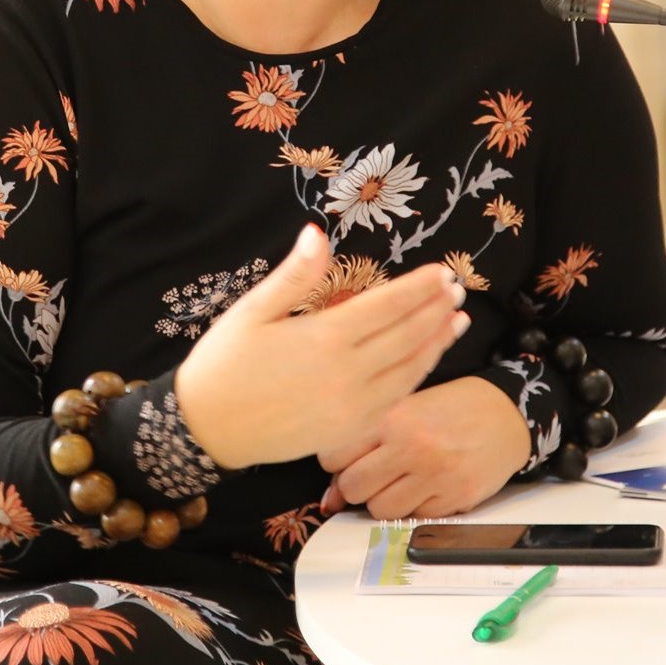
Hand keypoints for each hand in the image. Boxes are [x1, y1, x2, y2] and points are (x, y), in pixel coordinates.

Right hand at [174, 224, 470, 469]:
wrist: (208, 430)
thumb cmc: (224, 364)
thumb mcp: (252, 310)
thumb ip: (294, 275)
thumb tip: (317, 233)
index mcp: (326, 338)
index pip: (387, 306)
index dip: (419, 288)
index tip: (442, 271)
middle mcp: (348, 374)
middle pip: (407, 336)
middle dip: (435, 310)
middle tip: (457, 288)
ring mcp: (352, 406)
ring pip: (409, 370)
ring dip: (436, 343)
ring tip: (457, 320)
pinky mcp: (349, 429)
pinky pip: (395, 399)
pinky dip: (417, 376)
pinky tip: (425, 360)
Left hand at [317, 377, 529, 519]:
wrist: (507, 412)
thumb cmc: (452, 406)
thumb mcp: (405, 409)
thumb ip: (366, 445)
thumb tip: (331, 497)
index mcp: (393, 418)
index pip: (334, 457)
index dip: (337, 463)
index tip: (348, 460)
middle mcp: (411, 448)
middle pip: (354, 488)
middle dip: (357, 486)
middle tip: (373, 474)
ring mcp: (435, 476)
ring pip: (381, 510)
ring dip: (384, 501)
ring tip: (401, 481)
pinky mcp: (456, 499)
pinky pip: (415, 519)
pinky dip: (415, 508)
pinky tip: (427, 485)